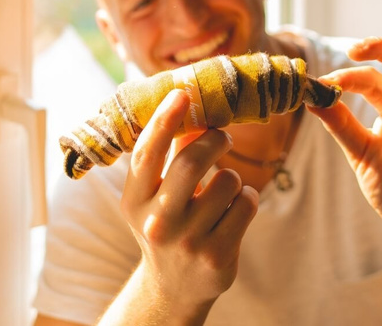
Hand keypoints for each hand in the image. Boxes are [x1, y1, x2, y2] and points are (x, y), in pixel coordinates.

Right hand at [121, 89, 258, 309]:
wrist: (175, 287)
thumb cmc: (168, 224)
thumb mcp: (155, 196)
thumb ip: (168, 157)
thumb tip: (189, 106)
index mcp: (134, 201)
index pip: (147, 153)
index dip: (164, 120)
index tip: (181, 93)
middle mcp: (157, 222)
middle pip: (191, 161)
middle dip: (214, 140)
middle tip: (222, 136)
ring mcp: (188, 242)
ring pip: (227, 181)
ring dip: (232, 177)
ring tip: (223, 190)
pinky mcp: (218, 256)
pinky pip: (247, 203)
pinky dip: (247, 198)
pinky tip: (234, 211)